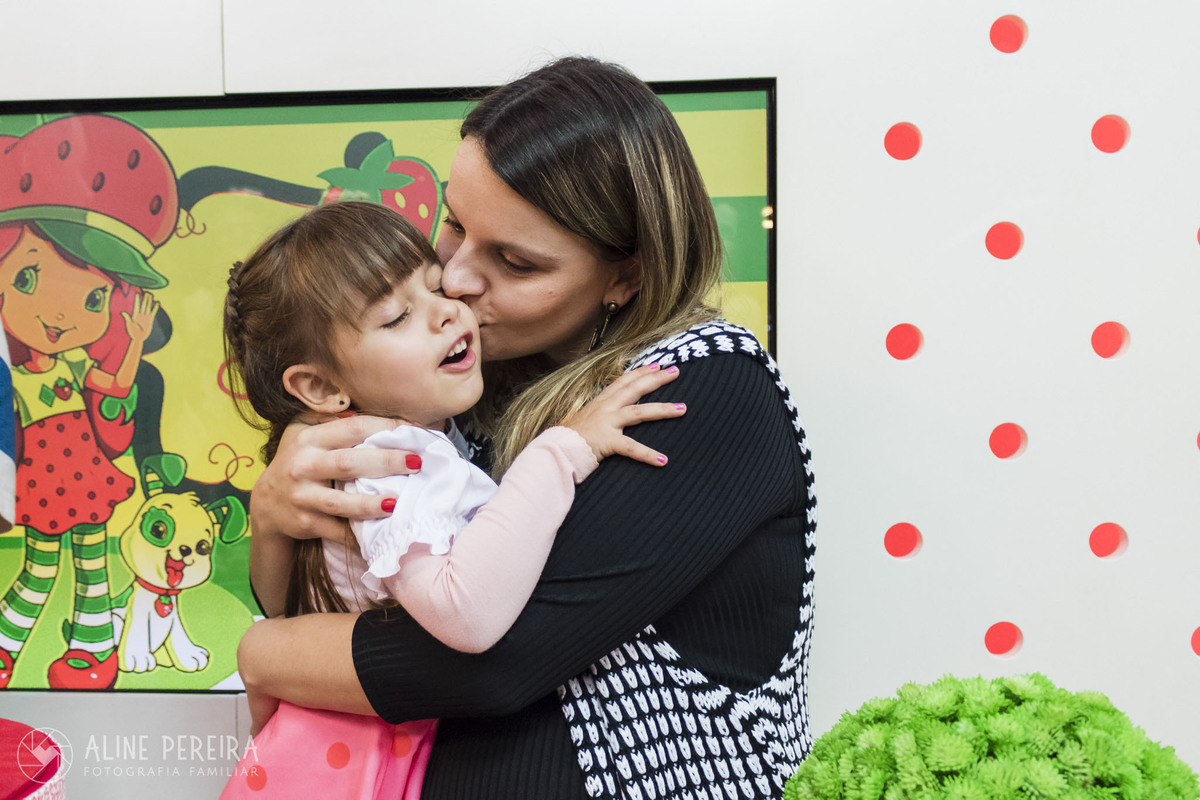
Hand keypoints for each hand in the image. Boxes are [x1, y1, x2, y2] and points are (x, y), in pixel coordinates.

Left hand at [121, 290, 159, 343]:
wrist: (139, 338)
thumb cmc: (132, 332)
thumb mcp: (129, 325)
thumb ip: (127, 318)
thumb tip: (122, 312)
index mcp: (135, 315)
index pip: (137, 305)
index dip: (137, 300)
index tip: (137, 293)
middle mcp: (140, 314)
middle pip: (143, 304)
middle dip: (145, 298)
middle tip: (147, 292)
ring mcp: (146, 316)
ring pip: (148, 307)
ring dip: (150, 301)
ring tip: (151, 295)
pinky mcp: (150, 319)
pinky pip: (153, 312)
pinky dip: (155, 307)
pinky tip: (157, 303)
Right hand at [250, 414, 420, 542]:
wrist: (265, 505)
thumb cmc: (297, 462)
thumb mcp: (304, 433)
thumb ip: (331, 419)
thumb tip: (372, 411)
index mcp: (309, 439)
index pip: (353, 427)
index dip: (386, 428)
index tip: (414, 431)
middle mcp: (303, 466)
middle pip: (349, 463)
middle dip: (386, 462)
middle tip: (416, 462)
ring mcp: (302, 497)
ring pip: (340, 502)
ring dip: (370, 504)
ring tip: (397, 502)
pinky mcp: (305, 523)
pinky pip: (336, 529)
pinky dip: (357, 533)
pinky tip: (380, 530)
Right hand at [562, 363, 685, 465]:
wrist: (555, 450)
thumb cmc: (568, 438)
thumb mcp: (584, 420)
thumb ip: (597, 415)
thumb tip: (606, 416)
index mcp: (600, 402)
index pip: (623, 382)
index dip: (640, 372)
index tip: (656, 365)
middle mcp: (605, 408)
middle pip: (634, 389)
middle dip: (656, 379)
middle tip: (676, 371)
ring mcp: (607, 423)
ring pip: (639, 412)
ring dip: (662, 409)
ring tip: (682, 409)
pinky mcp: (607, 441)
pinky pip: (631, 448)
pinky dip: (648, 454)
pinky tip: (663, 460)